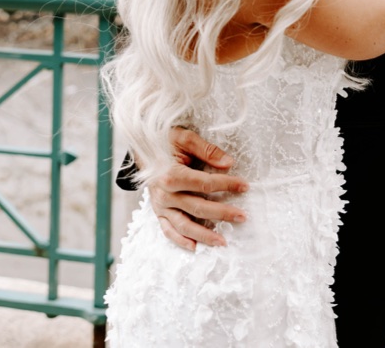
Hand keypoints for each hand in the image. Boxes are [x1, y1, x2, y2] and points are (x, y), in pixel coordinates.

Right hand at [142, 129, 246, 249]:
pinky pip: (168, 230)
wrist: (140, 145)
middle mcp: (164, 192)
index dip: (226, 185)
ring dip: (205, 235)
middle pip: (198, 207)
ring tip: (223, 241)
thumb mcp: (184, 138)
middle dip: (222, 213)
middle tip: (242, 216)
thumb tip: (228, 163)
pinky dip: (180, 241)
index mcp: (170, 173)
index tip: (244, 186)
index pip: (204, 184)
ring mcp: (160, 204)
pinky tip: (195, 247)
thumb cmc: (164, 141)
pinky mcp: (157, 211)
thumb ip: (206, 150)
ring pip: (184, 225)